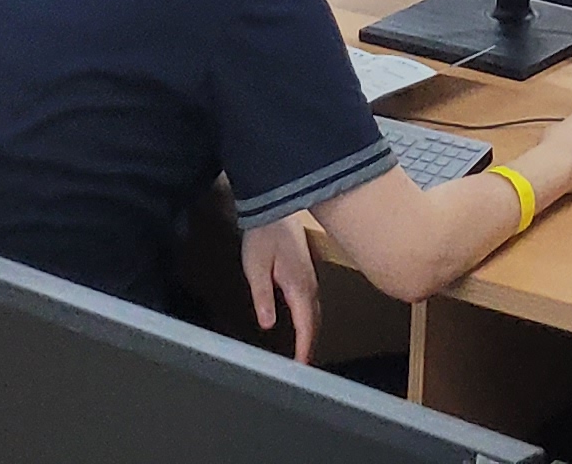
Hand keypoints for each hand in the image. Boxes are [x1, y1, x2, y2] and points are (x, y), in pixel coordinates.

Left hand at [242, 215, 321, 361]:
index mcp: (298, 285)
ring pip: (316, 311)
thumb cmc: (264, 234)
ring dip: (311, 331)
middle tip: (303, 365)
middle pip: (315, 321)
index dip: (304, 347)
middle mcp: (309, 283)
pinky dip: (310, 317)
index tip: (301, 366)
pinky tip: (303, 321)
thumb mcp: (256, 267)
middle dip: (310, 344)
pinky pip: (313, 301)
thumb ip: (263, 296)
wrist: (275, 205)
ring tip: (303, 349)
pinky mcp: (306, 270)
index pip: (305, 324)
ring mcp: (310, 275)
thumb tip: (268, 324)